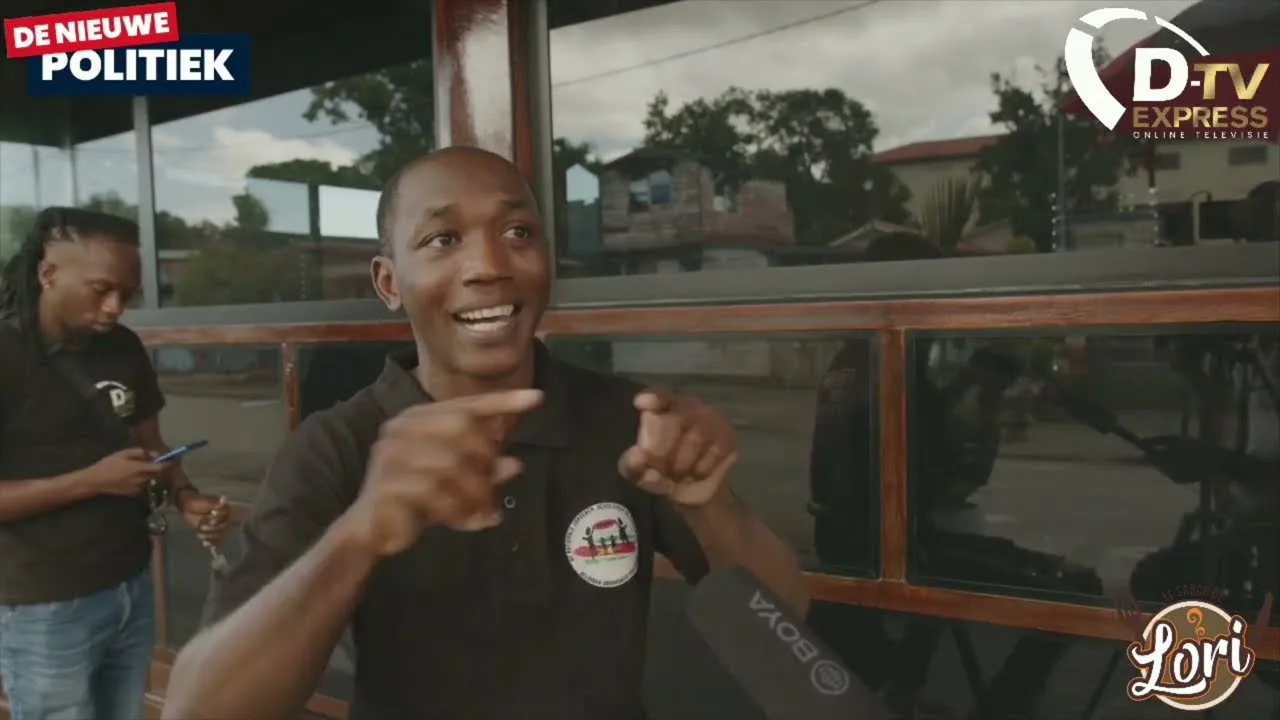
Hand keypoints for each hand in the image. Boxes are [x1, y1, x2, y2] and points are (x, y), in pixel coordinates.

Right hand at [84, 448, 169, 496]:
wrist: (95, 481)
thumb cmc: (107, 465)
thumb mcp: (122, 454)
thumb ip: (140, 453)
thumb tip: (154, 454)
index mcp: (139, 469)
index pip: (160, 468)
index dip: (168, 463)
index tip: (173, 459)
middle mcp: (141, 480)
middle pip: (156, 474)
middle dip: (157, 468)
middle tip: (153, 462)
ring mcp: (137, 488)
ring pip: (150, 480)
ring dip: (149, 474)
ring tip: (139, 469)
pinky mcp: (133, 494)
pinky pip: (142, 485)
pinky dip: (142, 481)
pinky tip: (132, 477)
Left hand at [178, 493, 230, 546]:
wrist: (187, 507)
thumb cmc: (195, 502)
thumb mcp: (204, 501)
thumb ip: (213, 503)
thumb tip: (223, 499)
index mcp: (224, 509)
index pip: (226, 515)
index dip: (219, 518)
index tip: (211, 514)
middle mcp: (224, 518)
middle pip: (224, 527)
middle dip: (212, 529)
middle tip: (201, 527)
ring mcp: (219, 526)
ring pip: (220, 535)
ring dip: (210, 536)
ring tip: (199, 535)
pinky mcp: (213, 533)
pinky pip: (217, 541)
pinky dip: (212, 543)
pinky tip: (205, 544)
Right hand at [342, 389, 543, 556]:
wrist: (371, 530)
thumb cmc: (417, 498)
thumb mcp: (456, 482)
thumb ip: (483, 471)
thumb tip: (516, 464)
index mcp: (420, 417)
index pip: (468, 404)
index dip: (503, 401)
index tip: (537, 398)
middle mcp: (403, 428)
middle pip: (464, 428)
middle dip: (487, 460)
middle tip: (493, 488)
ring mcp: (392, 454)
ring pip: (453, 464)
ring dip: (477, 492)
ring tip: (485, 512)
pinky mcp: (388, 483)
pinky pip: (436, 493)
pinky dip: (459, 510)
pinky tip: (468, 523)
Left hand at [618, 390, 736, 507]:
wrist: (691, 493)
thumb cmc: (662, 472)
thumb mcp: (639, 473)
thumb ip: (632, 465)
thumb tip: (638, 456)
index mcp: (663, 408)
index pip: (660, 396)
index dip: (654, 397)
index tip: (640, 403)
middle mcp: (688, 407)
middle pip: (677, 419)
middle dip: (664, 450)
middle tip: (659, 469)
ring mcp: (711, 419)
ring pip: (696, 438)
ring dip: (682, 463)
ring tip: (678, 473)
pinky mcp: (727, 437)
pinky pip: (714, 452)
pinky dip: (701, 468)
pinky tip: (697, 472)